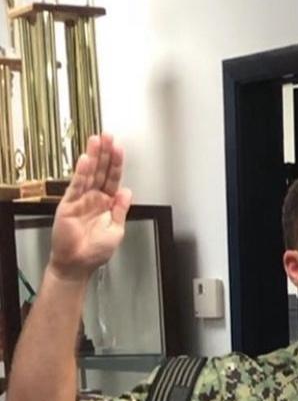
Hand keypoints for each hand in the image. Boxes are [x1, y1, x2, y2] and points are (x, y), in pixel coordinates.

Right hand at [49, 134, 132, 280]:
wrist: (78, 264)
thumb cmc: (96, 251)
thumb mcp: (117, 230)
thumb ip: (121, 210)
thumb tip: (127, 191)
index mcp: (107, 204)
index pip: (113, 179)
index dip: (117, 164)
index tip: (119, 148)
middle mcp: (94, 199)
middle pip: (101, 172)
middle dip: (105, 154)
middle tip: (109, 136)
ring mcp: (81, 200)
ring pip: (89, 175)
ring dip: (93, 158)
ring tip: (97, 141)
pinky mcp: (68, 205)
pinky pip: (76, 187)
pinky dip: (81, 173)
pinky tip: (85, 161)